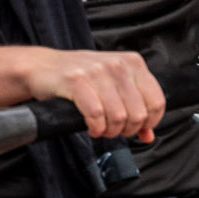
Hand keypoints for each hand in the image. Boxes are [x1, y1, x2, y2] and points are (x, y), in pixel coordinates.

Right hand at [20, 48, 164, 143]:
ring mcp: (96, 71)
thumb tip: (148, 135)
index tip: (137, 128)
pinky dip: (95, 128)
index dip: (149, 122)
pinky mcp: (76, 80)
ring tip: (102, 129)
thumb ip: (134, 106)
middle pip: (138, 113)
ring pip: (118, 116)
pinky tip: (91, 128)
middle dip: (127, 130)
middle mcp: (117, 64)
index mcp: (132, 62)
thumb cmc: (78, 76)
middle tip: (115, 131)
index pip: (156, 101)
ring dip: (110, 131)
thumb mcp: (112, 85)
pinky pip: (95, 114)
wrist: (41, 66)